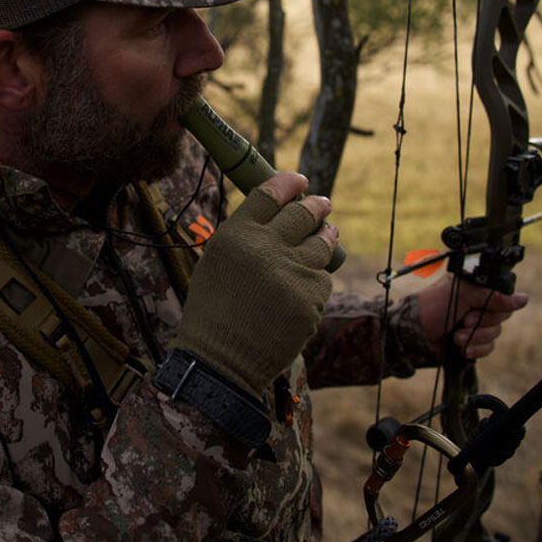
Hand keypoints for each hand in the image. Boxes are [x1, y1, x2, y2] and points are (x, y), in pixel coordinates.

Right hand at [173, 171, 337, 395]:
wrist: (221, 361)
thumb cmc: (213, 311)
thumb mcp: (217, 262)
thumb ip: (245, 235)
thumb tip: (278, 212)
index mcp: (236, 235)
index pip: (268, 195)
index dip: (288, 183)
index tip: (299, 180)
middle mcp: (265, 248)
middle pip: (301, 213)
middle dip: (315, 205)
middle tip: (321, 202)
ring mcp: (292, 273)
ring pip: (321, 243)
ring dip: (326, 234)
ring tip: (328, 231)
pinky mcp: (311, 299)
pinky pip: (322, 280)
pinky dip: (316, 281)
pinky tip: (305, 288)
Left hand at [416, 275, 527, 358]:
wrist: (414, 336)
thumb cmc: (432, 308)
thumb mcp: (462, 295)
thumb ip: (493, 296)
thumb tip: (523, 299)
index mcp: (476, 289)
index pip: (503, 296)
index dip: (496, 304)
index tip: (482, 307)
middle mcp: (478, 305)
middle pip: (502, 316)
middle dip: (481, 321)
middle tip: (463, 319)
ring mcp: (476, 324)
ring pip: (495, 333)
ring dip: (475, 336)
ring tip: (456, 335)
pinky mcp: (473, 342)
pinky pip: (488, 348)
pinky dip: (475, 348)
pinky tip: (462, 348)